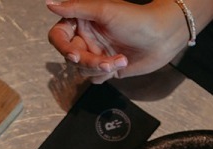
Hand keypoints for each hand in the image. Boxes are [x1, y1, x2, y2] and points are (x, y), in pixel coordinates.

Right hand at [46, 0, 191, 82]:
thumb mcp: (104, 10)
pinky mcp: (106, 67)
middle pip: (70, 57)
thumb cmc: (137, 19)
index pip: (58, 36)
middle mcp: (86, 37)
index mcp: (82, 20)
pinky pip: (94, 78)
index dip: (63, 47)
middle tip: (104, 61)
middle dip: (88, 61)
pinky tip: (122, 63)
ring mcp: (96, 53)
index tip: (74, 54)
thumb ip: (75, 8)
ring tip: (119, 60)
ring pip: (81, 70)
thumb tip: (49, 4)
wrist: (163, 37)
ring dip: (100, 68)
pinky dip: (106, 73)